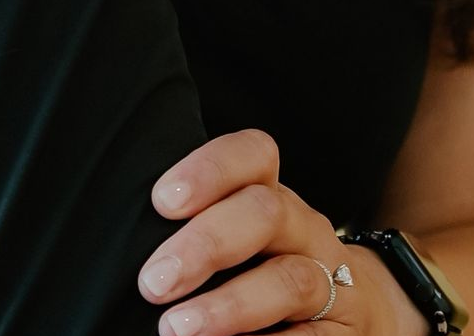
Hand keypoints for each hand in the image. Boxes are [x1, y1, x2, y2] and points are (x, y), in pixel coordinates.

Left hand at [138, 128, 422, 335]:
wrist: (357, 318)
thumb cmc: (266, 274)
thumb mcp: (242, 240)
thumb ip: (194, 235)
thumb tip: (116, 254)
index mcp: (272, 196)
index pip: (254, 155)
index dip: (210, 170)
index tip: (161, 201)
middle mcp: (304, 229)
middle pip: (266, 212)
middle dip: (206, 243)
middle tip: (153, 282)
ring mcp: (330, 280)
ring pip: (291, 278)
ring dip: (231, 305)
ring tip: (178, 329)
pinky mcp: (343, 334)